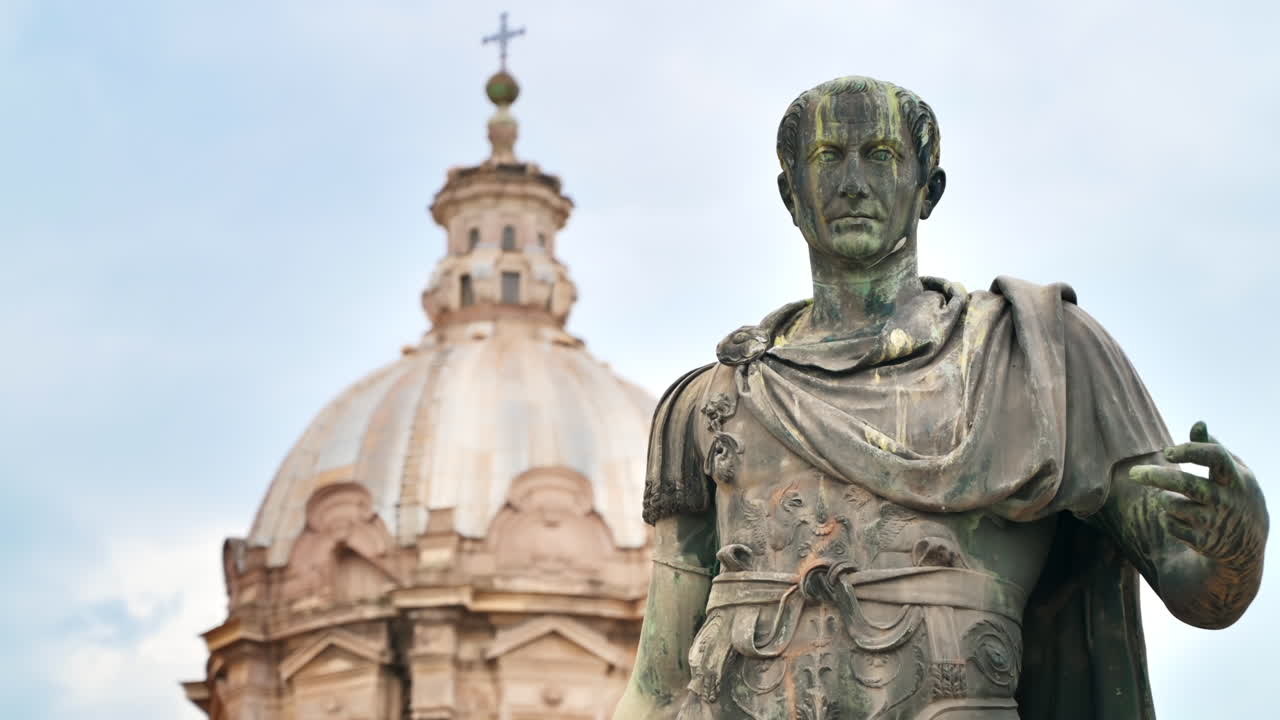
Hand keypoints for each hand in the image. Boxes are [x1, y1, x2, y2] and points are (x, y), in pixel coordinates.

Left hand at [1129, 421, 1267, 563]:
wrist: (1246, 546)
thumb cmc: (1235, 496)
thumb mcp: (1234, 473)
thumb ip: (1214, 448)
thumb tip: (1198, 424)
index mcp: (1235, 479)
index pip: (1215, 457)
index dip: (1190, 450)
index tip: (1168, 451)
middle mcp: (1225, 500)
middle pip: (1185, 483)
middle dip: (1155, 476)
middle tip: (1133, 473)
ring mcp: (1213, 521)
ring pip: (1171, 504)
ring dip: (1163, 498)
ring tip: (1170, 497)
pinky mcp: (1201, 540)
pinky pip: (1168, 523)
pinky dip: (1166, 517)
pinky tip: (1178, 518)